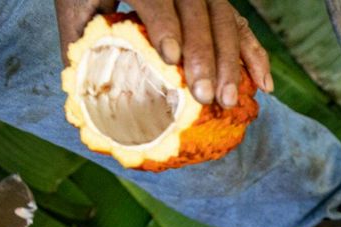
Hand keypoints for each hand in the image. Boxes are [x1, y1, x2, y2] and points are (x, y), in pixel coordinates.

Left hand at [56, 0, 272, 104]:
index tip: (171, 58)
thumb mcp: (77, 11)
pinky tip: (263, 84)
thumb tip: (85, 102)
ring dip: (232, 61)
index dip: (164, 24)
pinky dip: (254, 55)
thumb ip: (80, 46)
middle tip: (205, 95)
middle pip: (199, 11)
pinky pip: (242, 25)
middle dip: (205, 55)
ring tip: (228, 99)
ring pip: (225, 19)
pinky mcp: (216, 2)